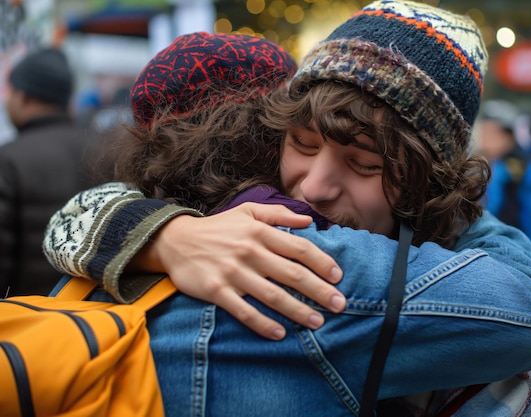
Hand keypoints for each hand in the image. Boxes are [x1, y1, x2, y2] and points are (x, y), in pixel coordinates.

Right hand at [140, 203, 345, 339]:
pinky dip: (263, 324)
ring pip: (272, 295)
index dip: (322, 263)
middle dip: (319, 291)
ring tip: (317, 322)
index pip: (299, 248)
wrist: (175, 240)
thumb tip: (309, 220)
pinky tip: (280, 333)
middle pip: (292, 274)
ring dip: (298, 311)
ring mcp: (233, 272)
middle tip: (339, 305)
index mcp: (260, 232)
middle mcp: (249, 252)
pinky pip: (244, 311)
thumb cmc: (218, 228)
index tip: (338, 276)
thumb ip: (278, 214)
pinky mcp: (216, 291)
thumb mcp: (247, 212)